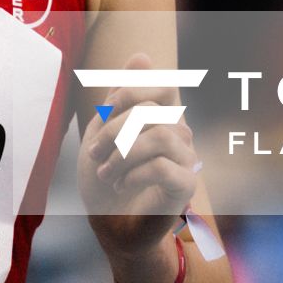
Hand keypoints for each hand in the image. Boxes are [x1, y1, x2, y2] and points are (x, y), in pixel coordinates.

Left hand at [77, 53, 198, 261]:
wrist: (110, 227)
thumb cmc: (106, 180)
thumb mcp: (103, 132)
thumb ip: (121, 97)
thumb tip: (142, 55)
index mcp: (163, 116)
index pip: (162, 85)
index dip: (127, 94)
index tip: (101, 117)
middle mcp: (180, 133)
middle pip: (152, 110)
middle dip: (113, 129)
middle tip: (95, 154)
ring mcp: (186, 160)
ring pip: (160, 135)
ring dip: (122, 154)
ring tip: (106, 173)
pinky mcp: (186, 187)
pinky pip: (163, 166)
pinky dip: (133, 174)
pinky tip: (120, 185)